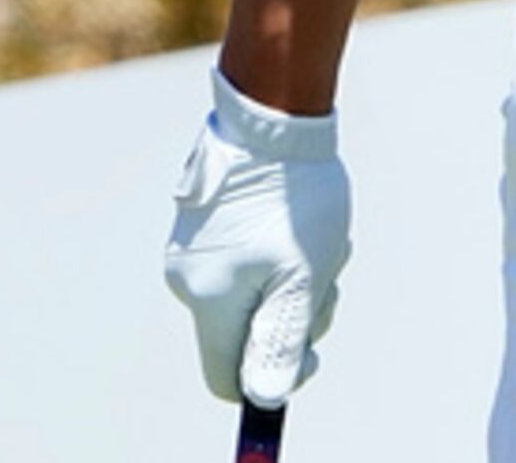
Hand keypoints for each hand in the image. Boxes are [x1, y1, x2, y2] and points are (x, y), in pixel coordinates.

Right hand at [164, 69, 350, 407]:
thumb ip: (280, 339)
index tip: (309, 352)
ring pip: (258, 291)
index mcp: (208, 301)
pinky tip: (303, 214)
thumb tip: (265, 397)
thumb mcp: (301, 276)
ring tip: (319, 234)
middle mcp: (189, 280)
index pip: (226, 376)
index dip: (270, 376)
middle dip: (296, 310)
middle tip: (327, 272)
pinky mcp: (208, 223)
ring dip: (298, 275)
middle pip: (249, 331)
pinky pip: (251, 259)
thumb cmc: (292, 197)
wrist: (273, 117)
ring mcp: (195, 249)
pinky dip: (285, 249)